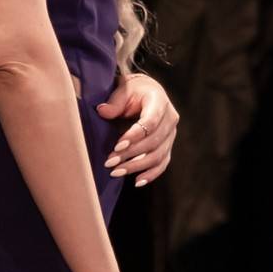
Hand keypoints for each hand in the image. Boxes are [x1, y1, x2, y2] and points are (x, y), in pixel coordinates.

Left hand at [96, 72, 177, 187]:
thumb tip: (102, 111)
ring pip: (157, 155)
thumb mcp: (123, 90)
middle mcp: (170, 118)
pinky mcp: (168, 146)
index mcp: (160, 101)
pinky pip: (162, 163)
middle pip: (153, 142)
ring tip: (116, 172)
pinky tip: (137, 181)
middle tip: (110, 162)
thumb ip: (114, 102)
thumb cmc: (132, 91)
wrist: (146, 93)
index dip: (134, 136)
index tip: (117, 146)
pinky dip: (151, 174)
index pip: (150, 122)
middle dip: (131, 154)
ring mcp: (171, 134)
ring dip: (137, 166)